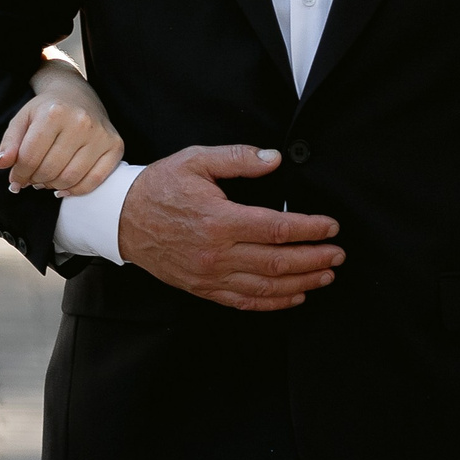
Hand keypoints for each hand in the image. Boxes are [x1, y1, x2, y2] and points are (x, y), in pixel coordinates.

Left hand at [0, 59, 122, 195]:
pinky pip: (94, 181)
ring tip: (45, 180)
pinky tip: (63, 187)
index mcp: (54, 112)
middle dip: (35, 180)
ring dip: (53, 186)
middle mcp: (80, 122)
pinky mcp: (115, 145)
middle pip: (49, 170)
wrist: (76, 93)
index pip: (29, 158)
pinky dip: (76, 190)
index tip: (15, 179)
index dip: (18, 174)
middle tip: (31, 180)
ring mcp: (100, 134)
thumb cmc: (46, 109)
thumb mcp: (22, 119)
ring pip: (70, 178)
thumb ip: (9, 143)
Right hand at [115, 145, 341, 311]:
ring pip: (266, 286)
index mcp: (219, 220)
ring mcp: (210, 275)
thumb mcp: (196, 160)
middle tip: (338, 254)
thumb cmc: (159, 186)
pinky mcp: (203, 288)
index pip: (277, 228)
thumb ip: (238, 158)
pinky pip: (244, 301)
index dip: (310, 229)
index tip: (332, 227)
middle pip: (278, 262)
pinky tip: (294, 295)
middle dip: (314, 258)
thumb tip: (275, 159)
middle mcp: (217, 253)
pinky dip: (274, 302)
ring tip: (326, 275)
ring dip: (302, 282)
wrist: (120, 218)